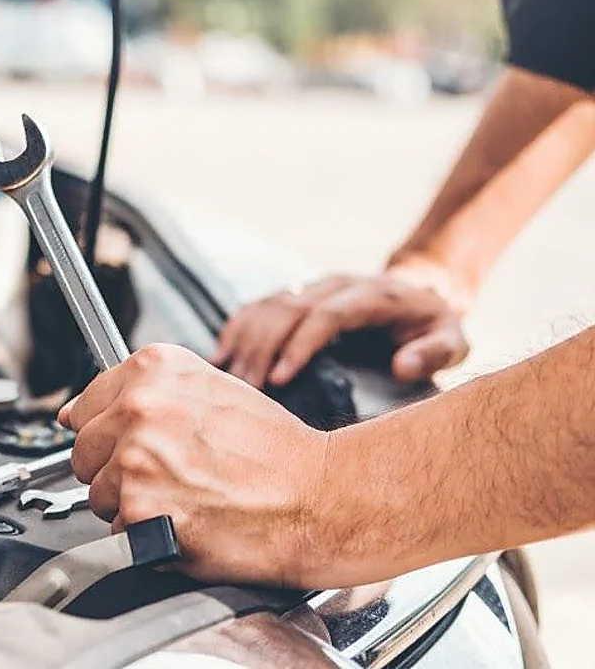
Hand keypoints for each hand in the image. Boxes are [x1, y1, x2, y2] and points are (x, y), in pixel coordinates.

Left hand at [58, 344, 331, 586]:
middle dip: (114, 470)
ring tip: (182, 498)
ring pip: (96, 494)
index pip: (83, 405)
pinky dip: (142, 538)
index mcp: (154, 369)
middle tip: (167, 476)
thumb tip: (76, 413)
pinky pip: (116, 531)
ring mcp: (135, 457)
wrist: (318, 498)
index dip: (106, 433)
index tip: (126, 444)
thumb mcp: (211, 391)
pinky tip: (184, 522)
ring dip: (129, 506)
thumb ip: (146, 395)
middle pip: (83, 451)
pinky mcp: (138, 508)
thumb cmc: (276, 453)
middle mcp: (139, 406)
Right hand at [212, 273, 467, 387]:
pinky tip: (221, 355)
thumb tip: (401, 367)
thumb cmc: (434, 326)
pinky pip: (259, 304)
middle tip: (244, 388)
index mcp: (371, 294)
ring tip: (229, 379)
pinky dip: (237, 328)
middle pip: (287, 309)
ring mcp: (313, 284)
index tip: (279, 379)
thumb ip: (433, 353)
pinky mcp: (298, 293)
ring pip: (268, 304)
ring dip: (244, 340)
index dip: (298, 345)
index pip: (325, 315)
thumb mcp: (453, 340)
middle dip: (261, 349)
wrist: (421, 290)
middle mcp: (336, 284)